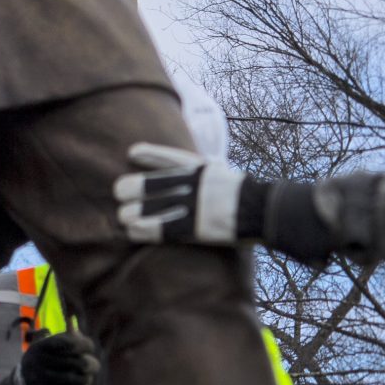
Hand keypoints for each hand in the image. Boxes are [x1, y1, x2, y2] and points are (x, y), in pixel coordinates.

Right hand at [11, 329, 99, 384]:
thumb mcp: (46, 348)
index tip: (90, 348)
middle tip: (94, 367)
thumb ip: (63, 340)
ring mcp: (38, 378)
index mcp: (40, 346)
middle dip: (88, 364)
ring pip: (72, 378)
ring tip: (88, 379)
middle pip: (73, 361)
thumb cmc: (42, 364)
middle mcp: (37, 360)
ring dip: (85, 380)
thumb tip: (80, 337)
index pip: (66, 341)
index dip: (83, 344)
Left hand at [115, 142, 247, 245]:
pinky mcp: (195, 227)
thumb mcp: (222, 171)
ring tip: (123, 216)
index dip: (148, 155)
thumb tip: (193, 169)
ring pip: (151, 207)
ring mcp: (193, 205)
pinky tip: (132, 230)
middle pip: (151, 184)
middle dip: (130, 188)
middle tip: (120, 192)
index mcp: (201, 168)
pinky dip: (144, 229)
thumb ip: (204, 169)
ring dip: (132, 212)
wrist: (264, 210)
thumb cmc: (244, 194)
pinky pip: (162, 229)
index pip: (168, 158)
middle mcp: (193, 183)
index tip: (132, 153)